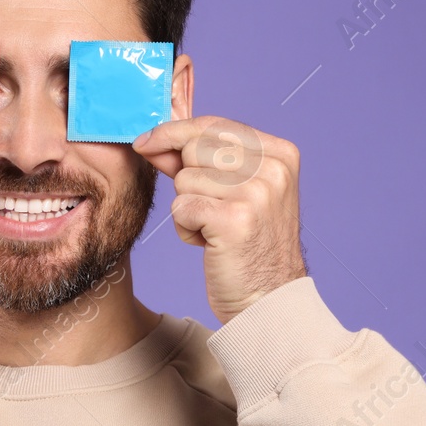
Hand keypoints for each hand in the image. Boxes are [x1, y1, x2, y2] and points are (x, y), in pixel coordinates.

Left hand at [132, 116, 306, 325]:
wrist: (268, 300)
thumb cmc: (248, 248)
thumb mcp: (234, 193)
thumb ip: (197, 161)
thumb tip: (152, 139)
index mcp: (280, 154)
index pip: (214, 126)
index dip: (174, 132)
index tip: (145, 141)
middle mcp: (273, 168)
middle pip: (194, 148)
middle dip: (187, 180)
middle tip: (211, 211)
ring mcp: (256, 192)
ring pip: (184, 180)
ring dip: (188, 209)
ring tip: (215, 231)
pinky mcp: (233, 218)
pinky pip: (180, 208)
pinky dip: (186, 229)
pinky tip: (210, 244)